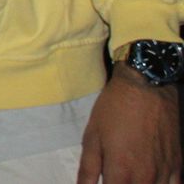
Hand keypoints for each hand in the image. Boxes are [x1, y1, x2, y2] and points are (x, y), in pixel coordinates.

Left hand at [79, 66, 180, 183]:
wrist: (148, 87)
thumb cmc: (115, 109)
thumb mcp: (92, 136)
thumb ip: (88, 169)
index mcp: (121, 171)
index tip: (105, 182)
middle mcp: (146, 177)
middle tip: (116, 178)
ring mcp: (166, 173)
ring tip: (130, 178)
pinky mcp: (179, 165)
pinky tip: (151, 180)